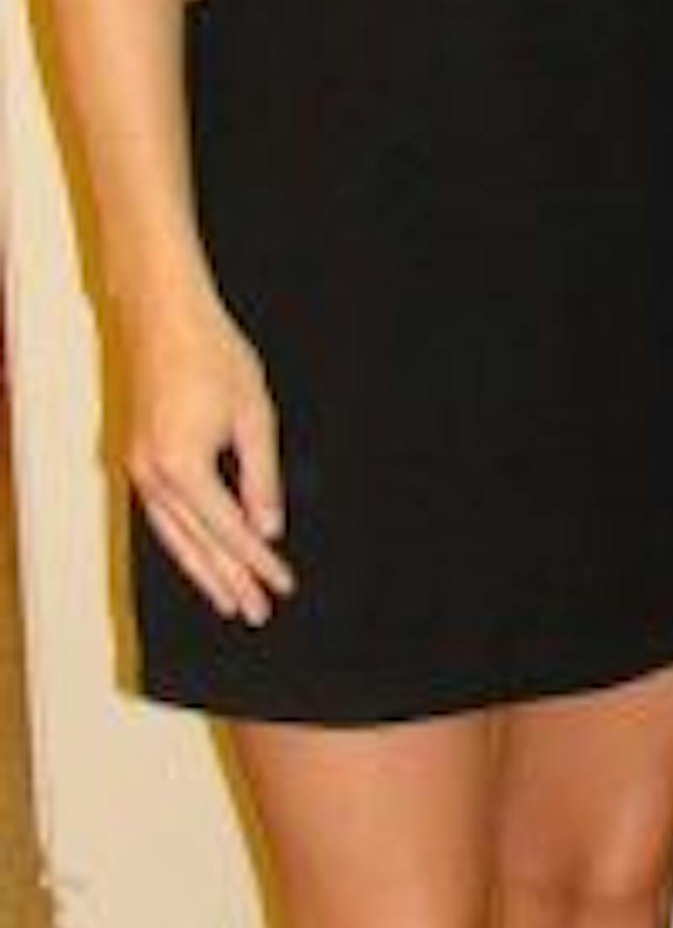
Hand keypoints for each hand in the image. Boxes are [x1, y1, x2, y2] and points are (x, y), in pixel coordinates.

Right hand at [122, 284, 292, 622]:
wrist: (163, 313)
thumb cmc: (215, 355)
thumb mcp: (254, 416)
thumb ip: (261, 479)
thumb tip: (268, 530)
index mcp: (182, 467)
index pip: (228, 531)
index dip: (258, 563)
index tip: (283, 587)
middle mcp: (151, 474)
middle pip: (195, 544)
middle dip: (228, 581)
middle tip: (255, 615)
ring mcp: (137, 467)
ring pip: (171, 535)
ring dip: (201, 570)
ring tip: (228, 599)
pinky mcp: (135, 456)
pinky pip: (160, 514)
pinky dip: (182, 540)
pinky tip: (201, 556)